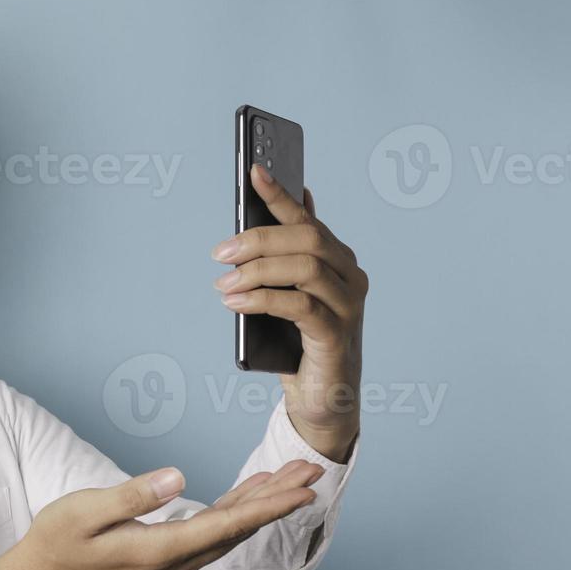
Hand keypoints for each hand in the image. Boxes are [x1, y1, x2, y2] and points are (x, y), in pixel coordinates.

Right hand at [0, 459, 323, 569]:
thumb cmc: (56, 541)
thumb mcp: (84, 510)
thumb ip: (133, 495)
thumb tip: (178, 478)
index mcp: (156, 551)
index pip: (224, 526)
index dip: (267, 507)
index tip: (302, 491)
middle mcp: (172, 566)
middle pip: (236, 530)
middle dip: (277, 501)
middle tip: (313, 472)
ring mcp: (171, 568)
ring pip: (228, 534)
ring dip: (261, 506)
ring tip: (292, 479)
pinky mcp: (165, 562)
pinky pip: (211, 536)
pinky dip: (236, 513)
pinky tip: (250, 496)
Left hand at [212, 164, 367, 461]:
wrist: (321, 399)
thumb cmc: (300, 343)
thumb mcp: (286, 295)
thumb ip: (280, 261)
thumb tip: (263, 220)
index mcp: (337, 260)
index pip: (307, 218)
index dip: (280, 193)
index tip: (252, 170)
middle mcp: (350, 276)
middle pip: (308, 239)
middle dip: (260, 239)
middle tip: (221, 252)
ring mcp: (348, 306)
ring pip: (306, 268)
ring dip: (257, 271)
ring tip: (223, 283)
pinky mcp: (337, 336)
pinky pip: (300, 306)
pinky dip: (263, 299)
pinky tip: (236, 301)